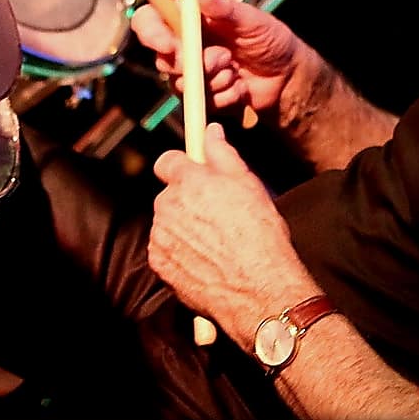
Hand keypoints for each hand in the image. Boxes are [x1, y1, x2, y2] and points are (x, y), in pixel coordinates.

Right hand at [131, 0, 307, 114]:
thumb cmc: (271, 40)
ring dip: (214, 79)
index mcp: (190, 20)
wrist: (287, 77)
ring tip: (236, 69)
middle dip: (190, 63)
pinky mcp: (202, 98)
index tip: (167, 43)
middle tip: (222, 58)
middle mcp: (185, 46)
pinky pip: (201, 102)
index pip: (151, 20)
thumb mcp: (252, 20)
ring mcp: (192, 74)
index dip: (151, 31)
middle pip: (162, 58)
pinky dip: (224, 95)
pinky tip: (240, 86)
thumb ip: (225, 7)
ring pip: (181, 84)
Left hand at [148, 123, 315, 345]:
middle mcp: (167, 206)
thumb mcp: (248, 184)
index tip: (195, 173)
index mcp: (188, 181)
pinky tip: (205, 258)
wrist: (256, 287)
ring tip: (215, 240)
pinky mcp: (159, 264)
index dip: (182, 166)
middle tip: (217, 212)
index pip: (167, 161)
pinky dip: (179, 251)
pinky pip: (164, 249)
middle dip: (187, 199)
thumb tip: (211, 132)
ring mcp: (160, 237)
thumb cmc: (259, 234)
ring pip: (167, 222)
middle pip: (169, 194)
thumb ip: (223, 153)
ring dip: (183, 226)